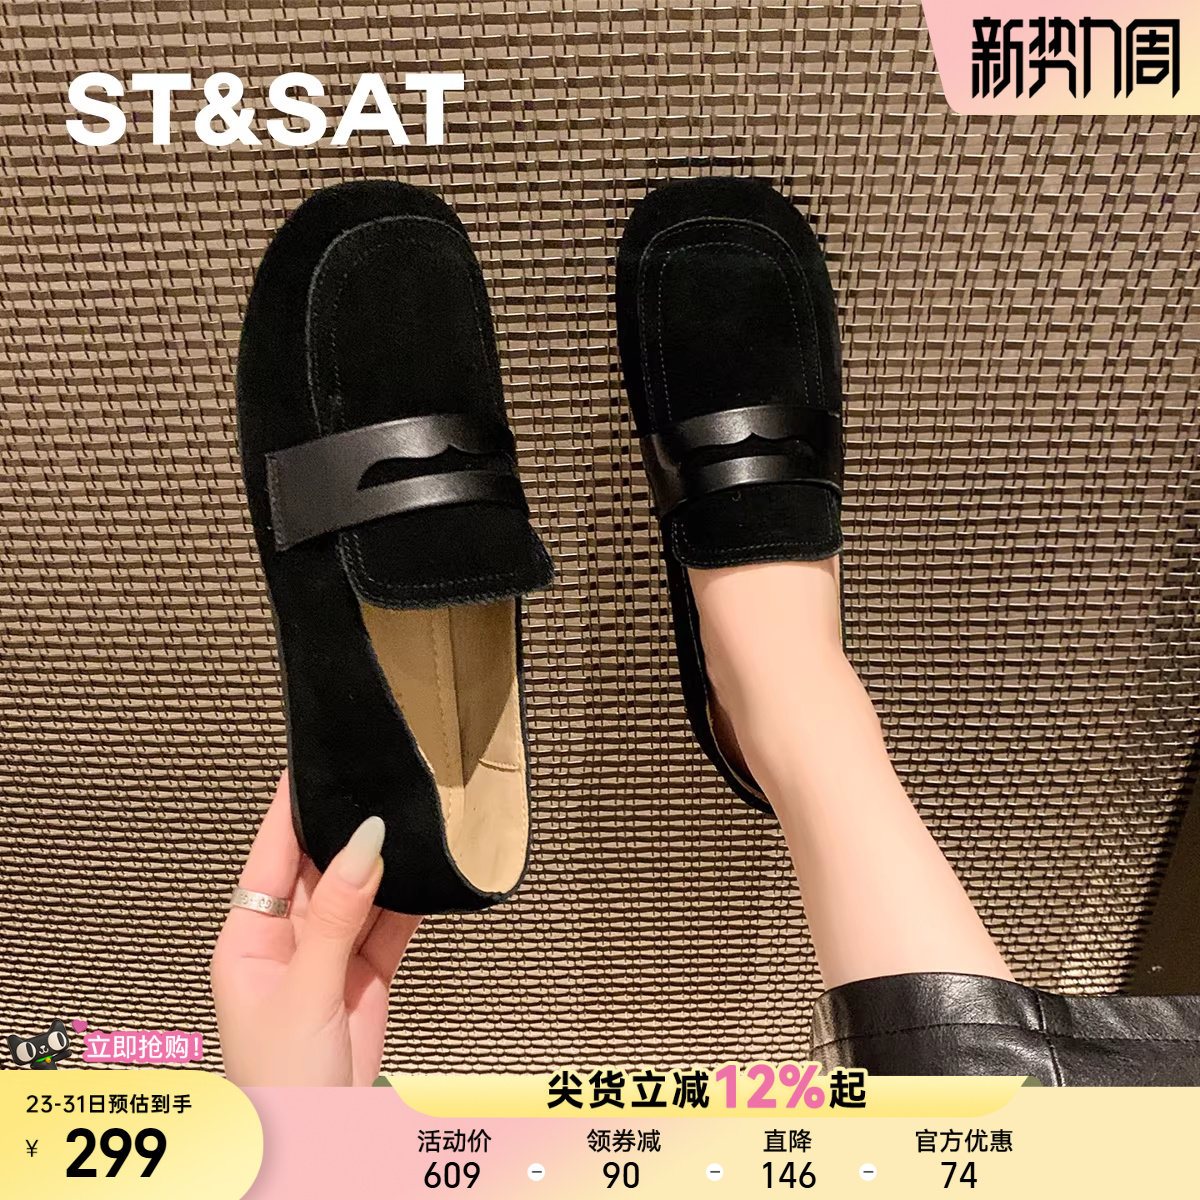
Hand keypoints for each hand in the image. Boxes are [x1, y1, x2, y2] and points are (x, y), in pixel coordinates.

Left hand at [211, 773, 420, 1085]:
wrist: (320, 1144)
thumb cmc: (280, 1084)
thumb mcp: (305, 991)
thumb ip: (338, 916)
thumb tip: (362, 843)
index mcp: (247, 939)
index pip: (269, 858)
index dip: (291, 811)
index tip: (313, 764)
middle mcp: (287, 941)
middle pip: (320, 869)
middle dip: (347, 832)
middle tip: (378, 787)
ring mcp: (330, 957)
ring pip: (360, 892)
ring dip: (384, 866)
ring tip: (410, 824)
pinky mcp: (367, 974)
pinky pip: (390, 923)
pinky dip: (409, 901)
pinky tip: (424, 875)